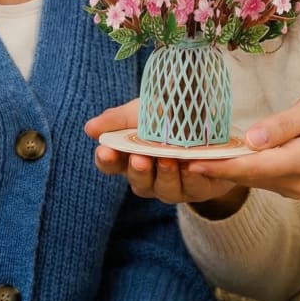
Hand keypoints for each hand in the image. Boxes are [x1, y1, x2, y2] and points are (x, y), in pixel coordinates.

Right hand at [85, 100, 243, 207]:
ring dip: (165, 176)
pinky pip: (194, 189)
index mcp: (130, 156)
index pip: (111, 164)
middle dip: (138, 171)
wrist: (209, 116)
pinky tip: (192, 166)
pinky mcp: (199, 188)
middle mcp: (150, 175)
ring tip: (167, 160)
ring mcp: (173, 185)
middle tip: (139, 158)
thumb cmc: (169, 115)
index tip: (105, 150)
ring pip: (164, 190)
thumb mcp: (143, 111)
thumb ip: (118, 120)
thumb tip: (89, 128)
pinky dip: (192, 178)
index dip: (106, 160)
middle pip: (137, 182)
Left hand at [185, 88, 299, 198]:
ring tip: (187, 155)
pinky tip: (216, 156)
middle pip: (247, 176)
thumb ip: (284, 124)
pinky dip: (238, 168)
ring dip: (221, 170)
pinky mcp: (293, 182)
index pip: (254, 167)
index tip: (191, 163)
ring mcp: (296, 186)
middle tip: (176, 157)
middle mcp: (298, 181)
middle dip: (212, 168)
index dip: (220, 167)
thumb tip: (251, 140)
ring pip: (251, 179)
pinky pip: (260, 177)